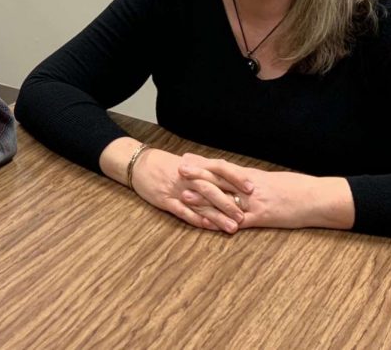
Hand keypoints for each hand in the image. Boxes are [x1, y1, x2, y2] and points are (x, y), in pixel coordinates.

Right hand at [132, 149, 253, 232]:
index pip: (219, 169)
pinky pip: (183, 211)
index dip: (236, 178)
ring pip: (200, 203)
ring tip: (232, 228)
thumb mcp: (188, 163)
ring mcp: (177, 189)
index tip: (251, 188)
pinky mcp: (166, 200)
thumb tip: (230, 176)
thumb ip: (206, 170)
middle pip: (212, 189)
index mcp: (195, 165)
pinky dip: (196, 219)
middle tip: (244, 216)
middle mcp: (188, 177)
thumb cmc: (166, 164)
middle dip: (229, 203)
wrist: (139, 164)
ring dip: (217, 216)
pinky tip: (207, 226)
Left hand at [179, 163, 353, 230]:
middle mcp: (250, 187)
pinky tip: (210, 224)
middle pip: (220, 180)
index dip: (203, 164)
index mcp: (251, 176)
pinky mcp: (262, 219)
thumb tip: (232, 175)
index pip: (223, 168)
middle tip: (178, 171)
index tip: (186, 159)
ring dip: (204, 198)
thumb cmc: (295, 188)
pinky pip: (238, 220)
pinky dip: (223, 222)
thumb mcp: (270, 179)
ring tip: (185, 195)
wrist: (317, 199)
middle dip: (198, 176)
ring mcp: (255, 203)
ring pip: (225, 199)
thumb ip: (248, 178)